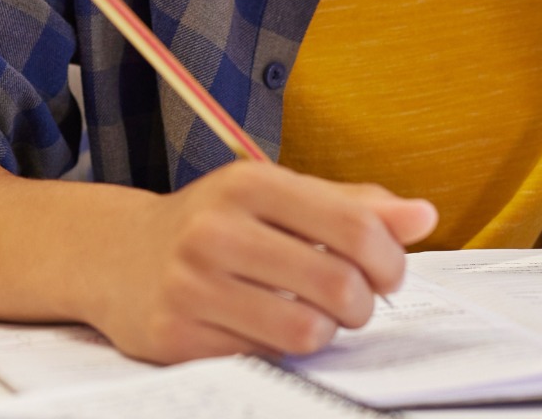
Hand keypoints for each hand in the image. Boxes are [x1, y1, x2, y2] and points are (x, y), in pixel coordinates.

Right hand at [83, 161, 436, 363]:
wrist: (118, 254)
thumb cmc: (217, 222)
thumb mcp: (280, 196)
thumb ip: (353, 205)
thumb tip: (424, 215)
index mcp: (252, 183)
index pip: (352, 223)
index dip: (388, 257)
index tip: (390, 272)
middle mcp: (218, 229)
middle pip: (336, 283)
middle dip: (362, 304)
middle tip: (355, 302)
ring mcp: (193, 284)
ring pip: (304, 331)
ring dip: (327, 332)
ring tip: (317, 317)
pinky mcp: (176, 336)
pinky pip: (263, 358)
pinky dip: (282, 351)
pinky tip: (271, 329)